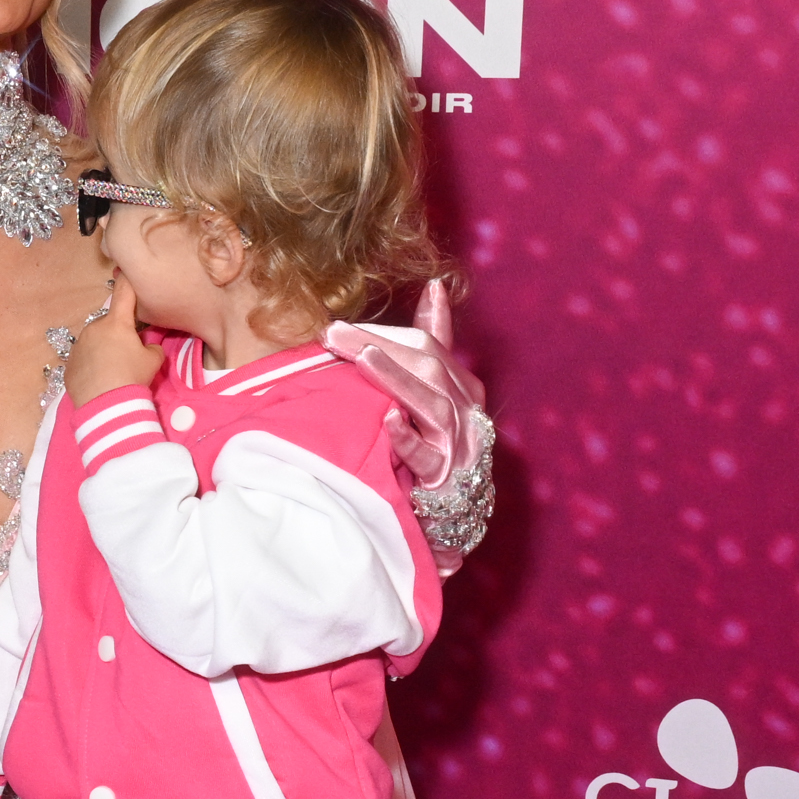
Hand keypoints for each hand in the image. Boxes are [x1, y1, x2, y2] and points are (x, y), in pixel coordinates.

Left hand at [64, 276, 161, 405]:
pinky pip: (84, 358)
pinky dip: (91, 365)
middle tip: (128, 354)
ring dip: (103, 349)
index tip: (129, 274)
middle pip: (109, 323)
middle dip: (118, 333)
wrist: (105, 406)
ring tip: (112, 371)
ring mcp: (78, 345)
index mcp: (116, 322)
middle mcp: (94, 328)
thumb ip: (152, 346)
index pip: (124, 292)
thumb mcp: (153, 360)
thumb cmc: (132, 377)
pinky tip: (99, 380)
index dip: (129, 282)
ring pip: (95, 341)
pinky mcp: (69, 364)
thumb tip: (146, 345)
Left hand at [323, 280, 485, 491]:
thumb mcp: (436, 390)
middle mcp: (465, 409)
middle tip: (333, 334)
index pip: (426, 344)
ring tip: (362, 358)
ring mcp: (459, 443)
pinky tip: (387, 422)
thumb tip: (434, 287)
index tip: (339, 326)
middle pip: (427, 366)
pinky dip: (408, 438)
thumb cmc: (440, 444)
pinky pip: (428, 456)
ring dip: (395, 378)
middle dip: (380, 345)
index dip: (384, 332)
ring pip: (431, 403)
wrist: (455, 511)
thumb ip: (434, 339)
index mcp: (461, 384)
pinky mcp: (446, 478)